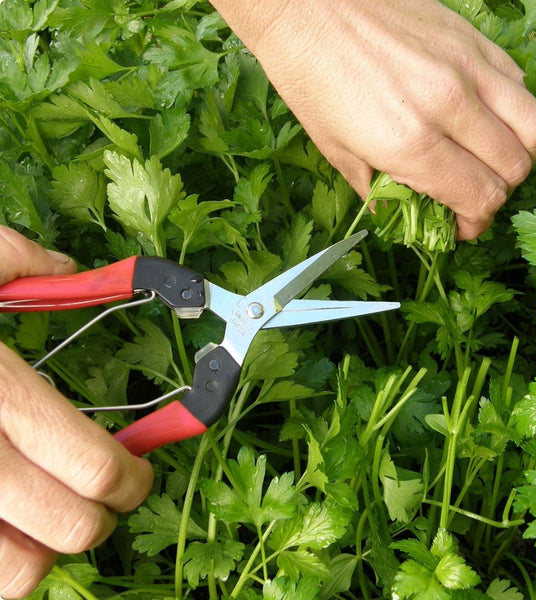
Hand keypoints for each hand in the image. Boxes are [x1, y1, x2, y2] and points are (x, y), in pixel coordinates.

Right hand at [0, 227, 153, 598]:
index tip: (139, 472)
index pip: (93, 464)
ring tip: (48, 519)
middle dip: (101, 518)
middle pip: (67, 526)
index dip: (132, 479)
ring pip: (14, 575)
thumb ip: (24, 262)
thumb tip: (73, 270)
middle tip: (105, 500)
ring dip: (46, 553)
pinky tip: (0, 528)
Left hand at [210, 0, 535, 239]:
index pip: (478, 195)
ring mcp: (467, 66)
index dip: (476, 222)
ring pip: (533, 125)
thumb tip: (400, 215)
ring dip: (519, 156)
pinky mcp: (472, 39)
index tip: (461, 227)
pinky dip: (513, 114)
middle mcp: (449, 105)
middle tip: (473, 199)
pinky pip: (518, 85)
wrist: (305, 6)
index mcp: (410, 142)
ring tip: (490, 163)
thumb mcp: (334, 150)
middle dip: (497, 195)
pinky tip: (485, 121)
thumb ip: (377, 190)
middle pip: (513, 166)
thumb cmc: (309, 80)